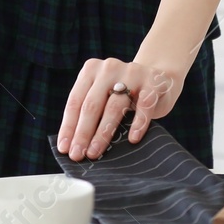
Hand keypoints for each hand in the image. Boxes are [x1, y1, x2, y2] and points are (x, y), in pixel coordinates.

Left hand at [56, 55, 184, 161]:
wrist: (159, 77)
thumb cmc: (125, 93)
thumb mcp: (104, 94)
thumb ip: (90, 111)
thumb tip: (73, 145)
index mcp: (91, 70)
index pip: (75, 101)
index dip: (69, 126)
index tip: (64, 148)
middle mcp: (109, 68)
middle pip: (92, 105)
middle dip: (82, 133)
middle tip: (77, 154)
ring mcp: (132, 73)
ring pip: (115, 106)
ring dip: (103, 132)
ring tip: (95, 152)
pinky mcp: (153, 82)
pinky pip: (145, 105)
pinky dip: (138, 123)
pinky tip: (132, 139)